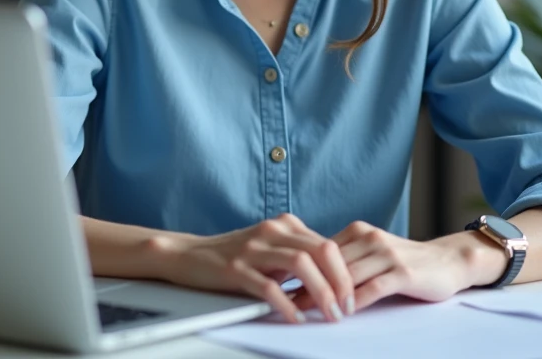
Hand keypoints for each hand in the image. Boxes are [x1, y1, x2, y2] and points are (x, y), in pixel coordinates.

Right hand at [154, 213, 355, 323]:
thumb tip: (334, 275)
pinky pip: (269, 286)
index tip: (352, 296)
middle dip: (340, 282)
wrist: (189, 254)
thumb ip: (298, 252)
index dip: (346, 272)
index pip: (328, 244)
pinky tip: (295, 317)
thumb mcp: (270, 247)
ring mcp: (254, 249)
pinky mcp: (236, 268)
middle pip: (321, 250)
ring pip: (301, 265)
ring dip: (321, 292)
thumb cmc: (234, 255)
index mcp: (285, 225)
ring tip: (328, 313)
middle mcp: (272, 232)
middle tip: (346, 308)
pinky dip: (287, 304)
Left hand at [289, 221, 506, 313]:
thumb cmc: (405, 261)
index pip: (320, 250)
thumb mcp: (371, 253)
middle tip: (282, 299)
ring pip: (347, 276)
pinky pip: (373, 288)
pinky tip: (341, 312)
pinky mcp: (402, 273)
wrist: (448, 261)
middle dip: (304, 283)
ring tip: (303, 309)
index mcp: (357, 232)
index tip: (276, 280)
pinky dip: (354, 301)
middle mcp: (369, 238)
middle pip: (329, 263)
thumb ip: (346, 259)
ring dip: (324, 295)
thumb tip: (308, 273)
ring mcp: (386, 254)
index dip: (298, 267)